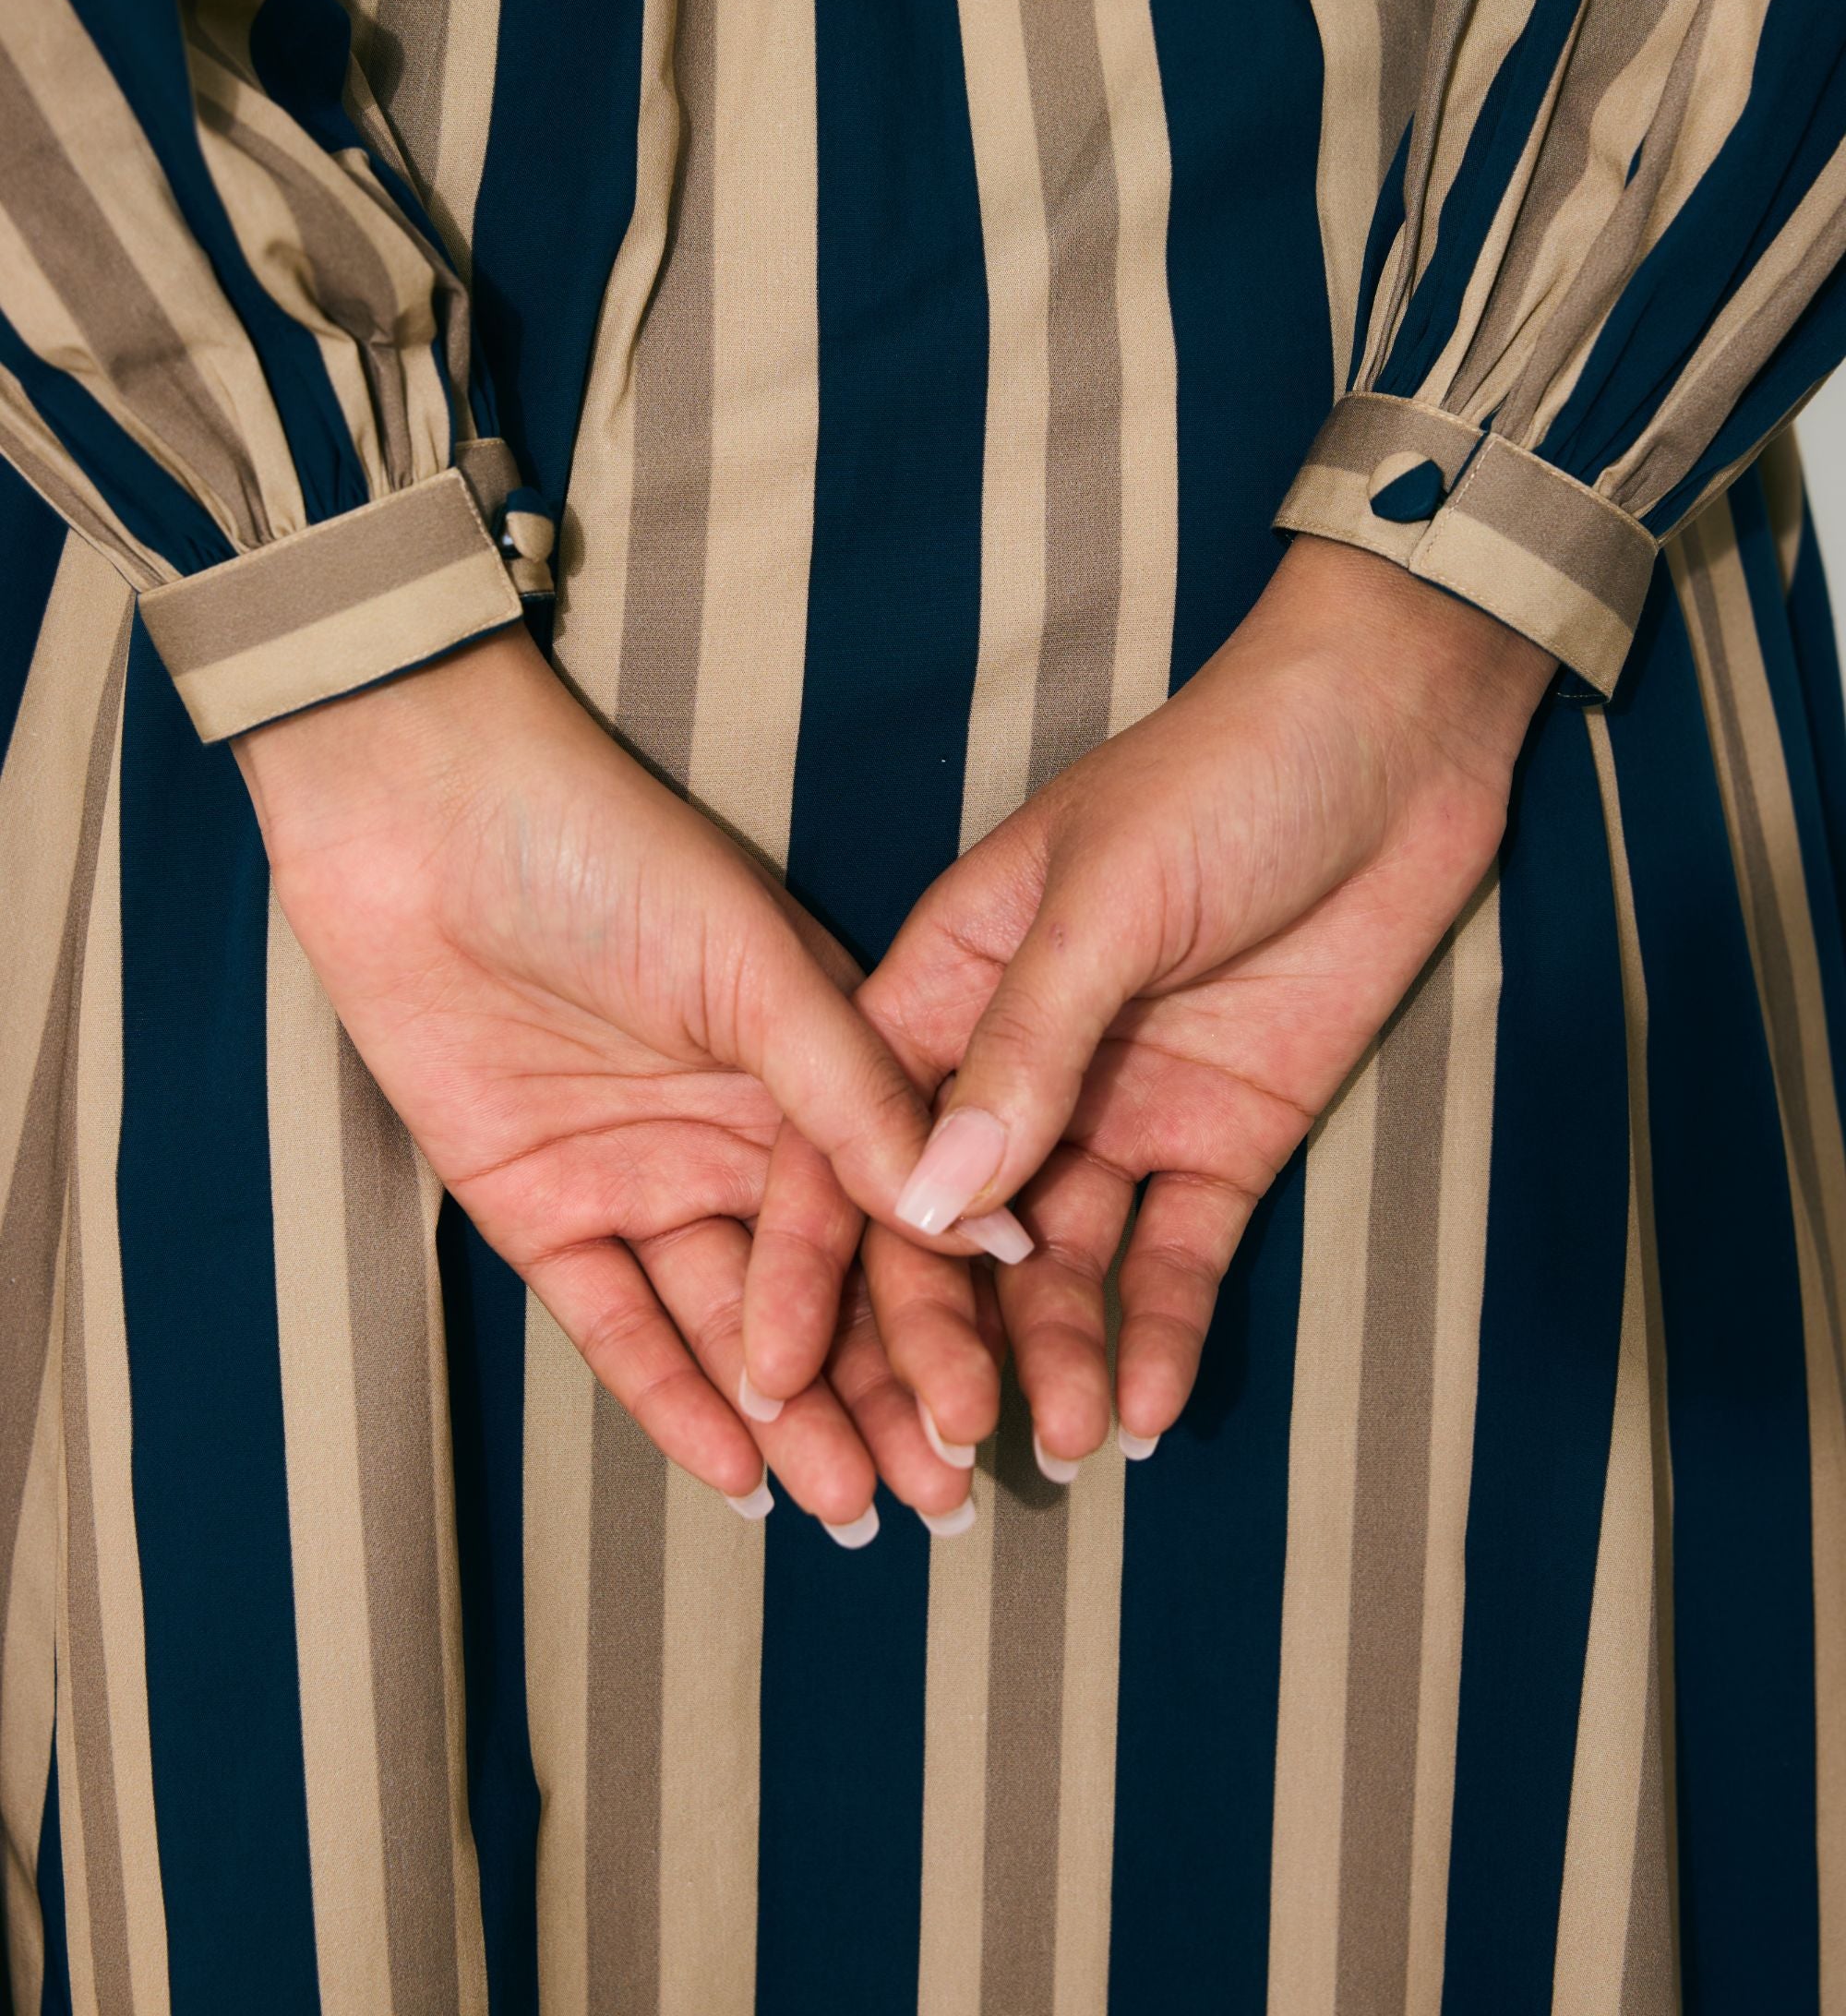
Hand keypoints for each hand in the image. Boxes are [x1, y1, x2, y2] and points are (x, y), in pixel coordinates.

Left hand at [235, 628, 983, 1534]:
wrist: (427, 815)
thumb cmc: (612, 852)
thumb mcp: (762, 971)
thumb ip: (858, 1104)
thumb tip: (990, 1219)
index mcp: (812, 1064)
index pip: (892, 1214)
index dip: (941, 1311)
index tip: (987, 1404)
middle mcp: (736, 1132)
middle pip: (822, 1288)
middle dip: (880, 1393)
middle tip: (938, 1498)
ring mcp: (639, 1173)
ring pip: (728, 1323)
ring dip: (788, 1418)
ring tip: (852, 1509)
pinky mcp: (537, 1207)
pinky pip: (614, 1323)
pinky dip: (671, 1398)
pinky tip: (736, 1471)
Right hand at [853, 540, 1555, 1468]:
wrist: (1395, 743)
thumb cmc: (1222, 779)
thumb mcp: (1106, 900)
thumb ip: (1024, 1048)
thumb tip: (924, 1200)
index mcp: (946, 987)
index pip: (848, 1136)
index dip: (808, 1254)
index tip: (777, 1378)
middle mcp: (1018, 1067)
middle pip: (947, 1225)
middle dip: (939, 1339)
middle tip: (949, 1452)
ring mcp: (1118, 1108)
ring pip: (1057, 1260)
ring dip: (1054, 1352)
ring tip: (1069, 1442)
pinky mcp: (1222, 1140)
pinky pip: (1178, 1256)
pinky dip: (1164, 1330)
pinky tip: (1155, 1408)